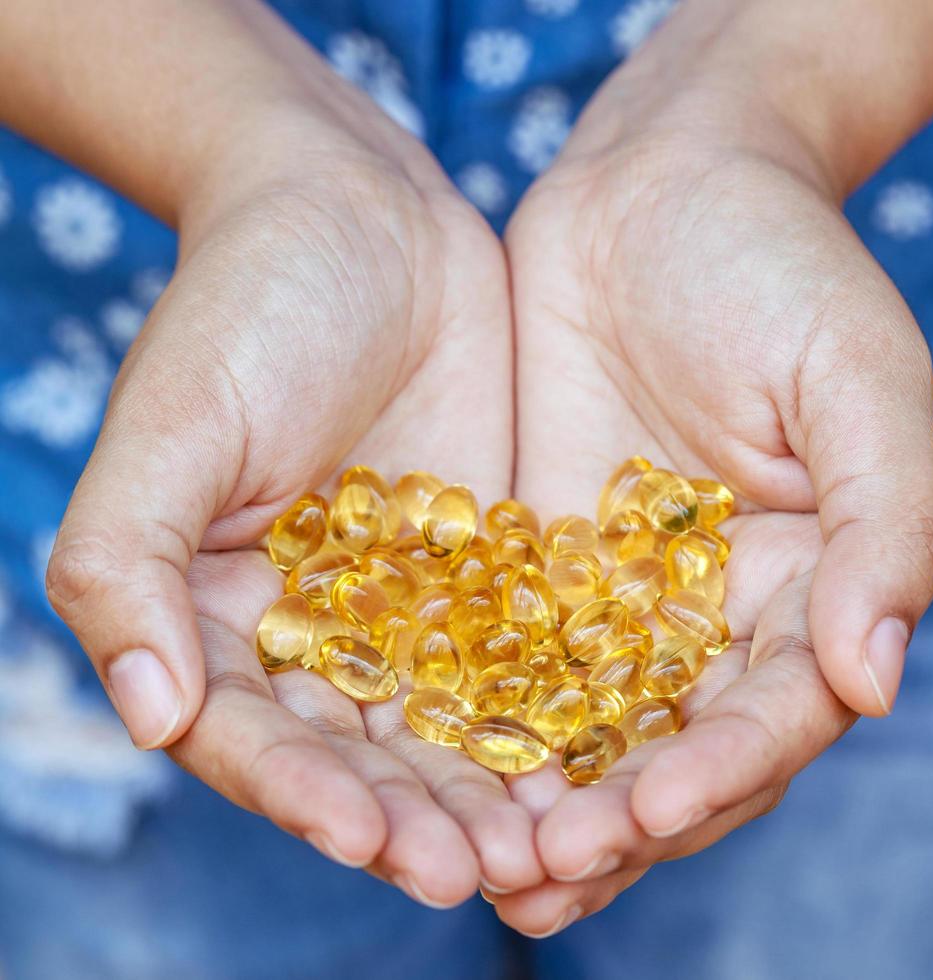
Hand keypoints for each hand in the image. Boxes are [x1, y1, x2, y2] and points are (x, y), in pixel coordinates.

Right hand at [45, 84, 543, 902]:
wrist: (360, 213)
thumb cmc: (245, 303)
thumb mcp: (173, 422)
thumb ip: (127, 562)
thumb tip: (142, 711)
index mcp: (219, 615)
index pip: (256, 736)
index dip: (306, 797)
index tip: (373, 842)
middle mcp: (314, 627)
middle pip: (362, 753)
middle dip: (418, 819)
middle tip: (485, 876)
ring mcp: (409, 602)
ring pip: (452, 722)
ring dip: (497, 790)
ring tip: (555, 847)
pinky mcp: (489, 564)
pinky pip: (524, 650)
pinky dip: (557, 706)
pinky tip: (605, 752)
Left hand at [495, 12, 932, 932]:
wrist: (660, 188)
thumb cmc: (779, 265)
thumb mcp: (855, 379)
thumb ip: (884, 524)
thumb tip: (872, 675)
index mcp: (804, 590)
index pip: (769, 715)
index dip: (716, 771)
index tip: (646, 810)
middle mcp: (708, 613)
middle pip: (666, 748)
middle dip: (611, 821)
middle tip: (536, 878)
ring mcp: (613, 592)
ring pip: (576, 725)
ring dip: (530, 800)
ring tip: (473, 869)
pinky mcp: (531, 557)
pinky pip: (498, 650)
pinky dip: (468, 714)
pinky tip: (417, 763)